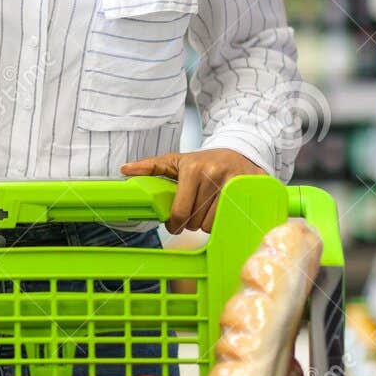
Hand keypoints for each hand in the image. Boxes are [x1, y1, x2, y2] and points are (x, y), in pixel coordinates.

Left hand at [120, 149, 264, 232]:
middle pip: (197, 222)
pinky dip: (225, 221)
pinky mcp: (251, 189)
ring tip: (208, 210)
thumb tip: (125, 169)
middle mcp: (214, 174)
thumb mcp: (177, 161)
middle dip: (192, 222)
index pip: (180, 212)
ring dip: (208, 223)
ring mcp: (235, 182)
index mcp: (193, 169)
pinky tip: (223, 212)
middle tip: (194, 213)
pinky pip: (232, 220)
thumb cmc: (204, 161)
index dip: (174, 224)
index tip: (174, 225)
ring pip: (214, 224)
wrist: (240, 150)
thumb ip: (151, 166)